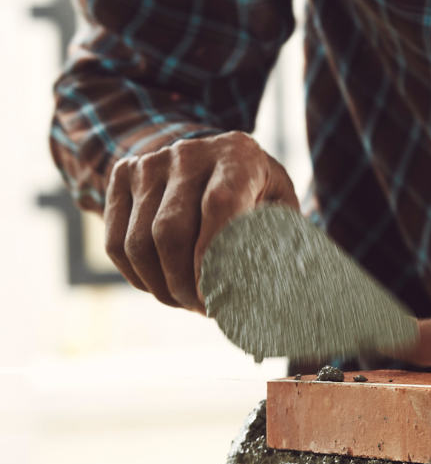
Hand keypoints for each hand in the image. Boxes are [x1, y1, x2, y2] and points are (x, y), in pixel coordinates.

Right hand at [104, 131, 298, 310]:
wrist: (210, 157)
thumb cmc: (256, 194)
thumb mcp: (279, 208)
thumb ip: (281, 245)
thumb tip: (277, 297)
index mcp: (238, 156)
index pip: (219, 205)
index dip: (214, 258)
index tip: (217, 297)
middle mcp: (189, 153)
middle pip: (170, 231)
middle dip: (186, 284)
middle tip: (205, 310)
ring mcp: (149, 163)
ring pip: (139, 244)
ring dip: (162, 287)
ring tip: (188, 303)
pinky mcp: (121, 177)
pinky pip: (117, 244)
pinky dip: (139, 278)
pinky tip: (163, 288)